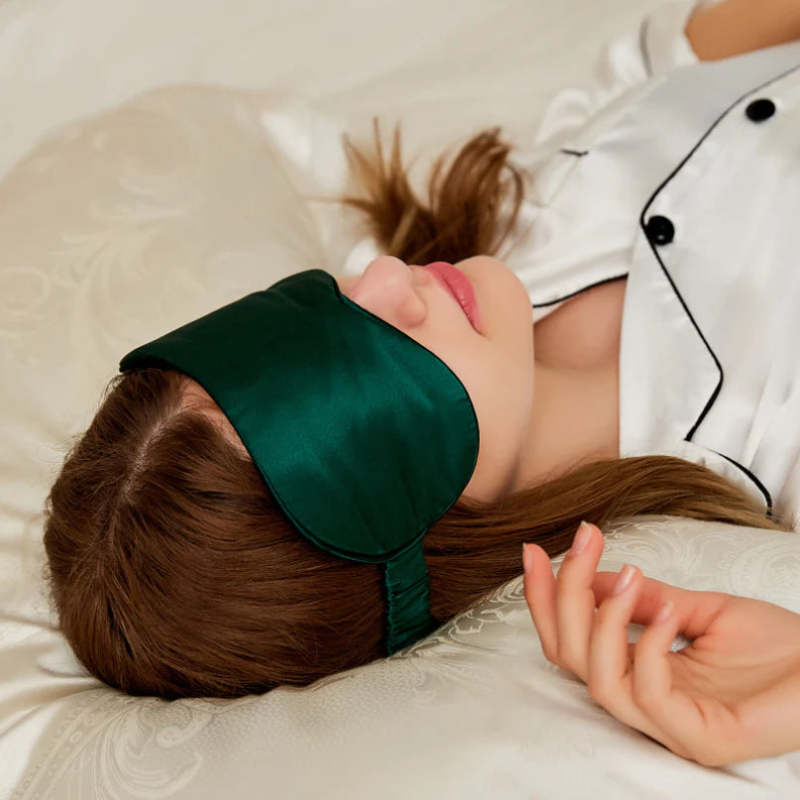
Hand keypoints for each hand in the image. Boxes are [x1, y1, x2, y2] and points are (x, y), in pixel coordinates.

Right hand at [522, 521, 799, 766]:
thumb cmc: (779, 647)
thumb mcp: (699, 607)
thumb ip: (645, 597)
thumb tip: (591, 575)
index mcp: (640, 674)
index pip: (570, 642)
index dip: (545, 597)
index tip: (536, 549)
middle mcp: (645, 702)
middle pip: (569, 657)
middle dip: (563, 594)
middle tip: (583, 541)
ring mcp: (670, 725)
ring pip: (597, 680)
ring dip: (602, 618)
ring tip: (628, 573)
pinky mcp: (699, 738)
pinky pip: (649, 695)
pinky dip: (649, 644)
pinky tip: (669, 610)